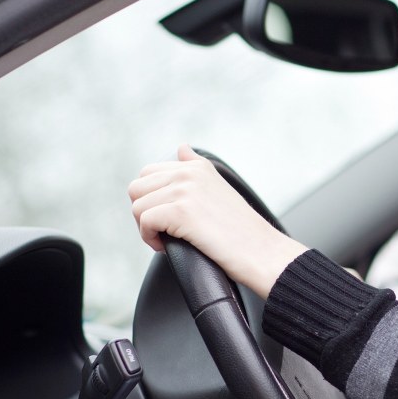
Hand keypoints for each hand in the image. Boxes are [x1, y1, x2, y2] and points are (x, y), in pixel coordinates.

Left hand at [128, 144, 307, 297]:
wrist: (261, 251)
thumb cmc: (240, 229)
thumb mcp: (218, 187)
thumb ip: (195, 166)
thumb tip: (181, 147)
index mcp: (197, 166)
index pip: (148, 173)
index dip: (151, 199)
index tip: (167, 217)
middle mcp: (189, 172)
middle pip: (136, 188)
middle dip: (144, 212)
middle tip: (164, 230)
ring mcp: (185, 189)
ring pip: (137, 206)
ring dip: (146, 228)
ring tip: (168, 239)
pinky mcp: (180, 211)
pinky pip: (144, 222)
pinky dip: (150, 239)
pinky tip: (167, 246)